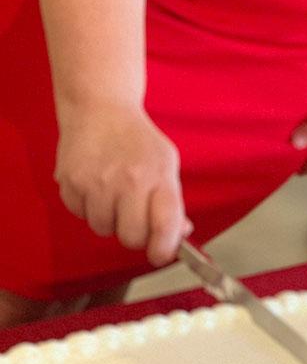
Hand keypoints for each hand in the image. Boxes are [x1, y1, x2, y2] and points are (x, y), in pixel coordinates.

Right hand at [54, 103, 191, 265]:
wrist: (100, 109)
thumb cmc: (138, 141)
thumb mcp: (166, 164)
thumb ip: (173, 202)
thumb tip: (180, 235)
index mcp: (159, 175)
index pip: (166, 225)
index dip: (164, 249)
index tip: (160, 254)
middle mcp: (128, 180)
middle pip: (132, 238)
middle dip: (135, 235)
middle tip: (134, 218)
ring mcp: (97, 182)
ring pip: (103, 229)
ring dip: (109, 220)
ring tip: (112, 193)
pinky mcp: (70, 181)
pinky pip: (79, 215)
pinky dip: (87, 207)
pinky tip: (93, 183)